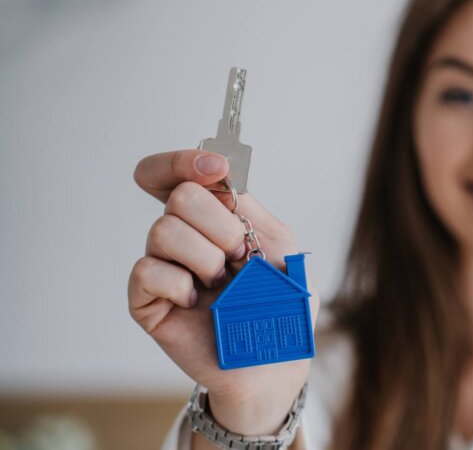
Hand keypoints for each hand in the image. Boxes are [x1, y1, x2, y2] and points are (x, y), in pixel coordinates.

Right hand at [129, 150, 319, 434]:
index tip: (215, 168)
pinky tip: (198, 301)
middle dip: (219, 225)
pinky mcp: (146, 299)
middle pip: (179, 196)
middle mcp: (183, 235)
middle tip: (240, 257)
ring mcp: (163, 265)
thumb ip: (250, 209)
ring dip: (206, 257)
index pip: (179, 172)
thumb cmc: (279, 304)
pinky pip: (147, 270)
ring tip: (223, 284)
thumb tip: (217, 179)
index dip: (185, 160)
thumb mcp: (280, 247)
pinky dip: (179, 284)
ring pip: (164, 230)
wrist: (274, 359)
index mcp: (214, 216)